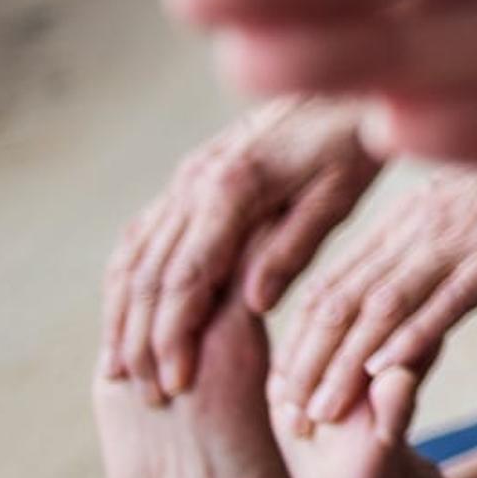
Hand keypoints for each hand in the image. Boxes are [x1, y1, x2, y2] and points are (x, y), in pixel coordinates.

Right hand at [99, 96, 381, 400]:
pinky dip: (128, 278)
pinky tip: (127, 314)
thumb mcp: (338, 198)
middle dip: (142, 339)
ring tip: (122, 370)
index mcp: (232, 189)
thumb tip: (253, 303)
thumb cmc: (354, 143)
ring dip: (124, 316)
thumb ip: (293, 248)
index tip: (174, 384)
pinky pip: (146, 233)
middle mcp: (196, 181)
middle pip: (150, 274)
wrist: (346, 84)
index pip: (187, 278)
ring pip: (136, 256)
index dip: (174, 336)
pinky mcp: (190, 175)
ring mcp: (187, 176)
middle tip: (145, 394)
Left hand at [271, 151, 476, 425]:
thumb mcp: (473, 199)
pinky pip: (454, 292)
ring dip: (345, 364)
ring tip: (319, 413)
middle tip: (286, 419)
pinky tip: (389, 368)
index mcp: (410, 218)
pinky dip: (415, 332)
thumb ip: (433, 235)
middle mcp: (423, 226)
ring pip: (384, 305)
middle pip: (342, 300)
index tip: (280, 389)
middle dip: (307, 366)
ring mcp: (465, 236)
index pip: (332, 286)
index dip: (298, 343)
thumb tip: (403, 280)